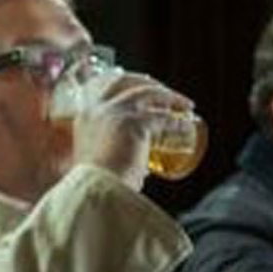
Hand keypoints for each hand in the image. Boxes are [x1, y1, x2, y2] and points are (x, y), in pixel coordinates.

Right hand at [69, 71, 192, 191]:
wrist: (96, 191)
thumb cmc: (97, 185)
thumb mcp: (99, 162)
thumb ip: (111, 156)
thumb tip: (138, 165)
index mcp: (85, 117)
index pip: (107, 89)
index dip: (128, 86)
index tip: (146, 91)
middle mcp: (97, 109)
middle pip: (126, 81)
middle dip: (149, 82)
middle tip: (167, 93)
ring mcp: (115, 113)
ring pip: (148, 92)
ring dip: (170, 96)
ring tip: (185, 105)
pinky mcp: (134, 123)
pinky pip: (164, 118)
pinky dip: (178, 122)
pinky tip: (188, 127)